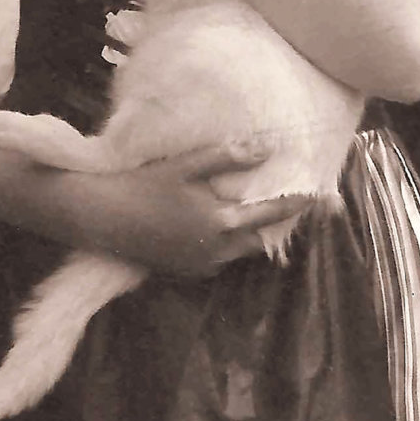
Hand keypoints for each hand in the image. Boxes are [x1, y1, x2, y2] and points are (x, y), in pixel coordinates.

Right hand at [69, 141, 304, 277]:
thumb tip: (266, 148)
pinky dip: (224, 245)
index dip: (295, 204)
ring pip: (238, 251)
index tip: (318, 196)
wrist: (101, 217)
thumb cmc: (144, 185)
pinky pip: (217, 260)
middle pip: (258, 239)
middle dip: (269, 225)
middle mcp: (216, 251)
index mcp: (221, 223)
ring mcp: (200, 266)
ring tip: (250, 215)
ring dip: (245, 235)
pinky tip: (215, 227)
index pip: (270, 214)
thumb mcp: (186, 166)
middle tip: (280, 206)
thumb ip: (227, 157)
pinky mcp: (185, 272)